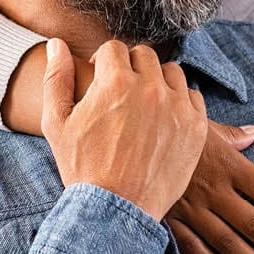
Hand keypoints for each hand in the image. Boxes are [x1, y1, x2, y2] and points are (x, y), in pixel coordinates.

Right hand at [41, 38, 207, 220]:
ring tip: (145, 104)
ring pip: (171, 72)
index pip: (114, 48)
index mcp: (115, 81)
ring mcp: (177, 106)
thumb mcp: (57, 123)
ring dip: (158, 81)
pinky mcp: (196, 126)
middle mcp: (150, 88)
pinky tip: (165, 119)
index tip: (102, 78)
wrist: (116, 210)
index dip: (104, 62)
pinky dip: (179, 102)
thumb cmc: (82, 167)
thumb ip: (57, 78)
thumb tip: (57, 44)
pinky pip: (192, 96)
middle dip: (130, 68)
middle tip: (123, 92)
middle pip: (144, 55)